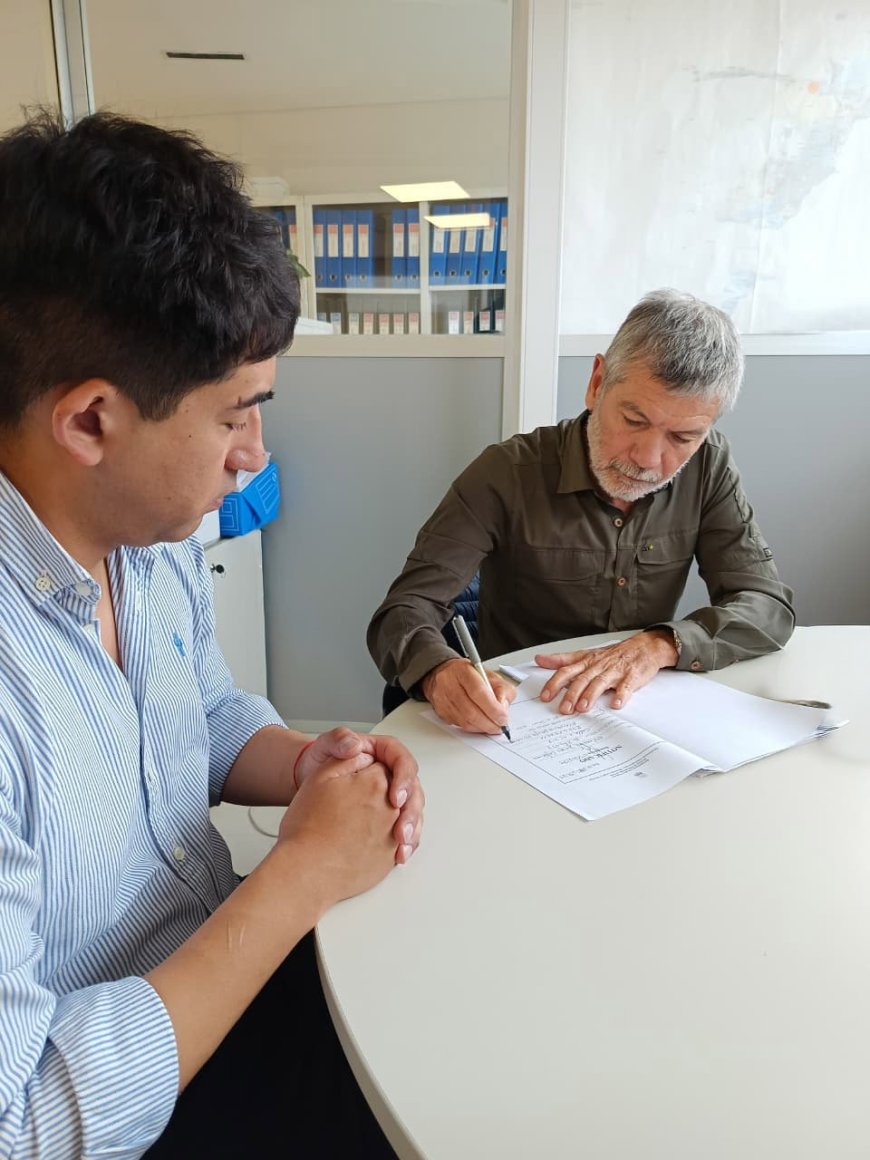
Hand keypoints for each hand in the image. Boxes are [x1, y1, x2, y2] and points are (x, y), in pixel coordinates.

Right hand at [278, 758, 398, 906]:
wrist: (304, 872)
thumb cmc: (306, 828)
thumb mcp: (319, 777)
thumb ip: (347, 758)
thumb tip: (366, 756)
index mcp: (375, 783)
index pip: (382, 766)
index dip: (368, 770)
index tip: (355, 779)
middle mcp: (391, 809)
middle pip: (395, 791)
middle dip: (382, 791)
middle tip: (356, 801)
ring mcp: (392, 835)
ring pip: (399, 817)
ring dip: (387, 816)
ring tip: (362, 823)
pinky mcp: (389, 859)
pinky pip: (397, 843)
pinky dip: (387, 840)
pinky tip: (369, 842)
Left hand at [295, 727, 422, 863]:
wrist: (309, 783)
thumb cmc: (321, 761)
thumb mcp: (326, 745)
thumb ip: (339, 739)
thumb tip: (355, 746)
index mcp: (384, 754)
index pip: (403, 763)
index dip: (404, 780)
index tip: (396, 798)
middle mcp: (393, 775)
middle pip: (414, 791)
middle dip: (411, 812)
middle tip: (401, 830)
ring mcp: (392, 797)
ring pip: (413, 812)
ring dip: (411, 830)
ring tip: (401, 846)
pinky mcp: (388, 816)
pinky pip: (404, 828)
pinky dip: (404, 843)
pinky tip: (399, 854)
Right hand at [421, 657, 515, 734]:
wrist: (444, 674)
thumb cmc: (469, 675)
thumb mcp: (491, 675)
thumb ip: (502, 689)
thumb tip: (503, 708)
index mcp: (463, 671)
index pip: (479, 692)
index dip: (493, 708)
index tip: (503, 717)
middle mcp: (449, 684)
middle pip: (471, 711)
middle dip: (490, 723)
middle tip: (500, 726)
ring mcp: (443, 699)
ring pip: (465, 721)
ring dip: (482, 727)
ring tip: (492, 726)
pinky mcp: (440, 711)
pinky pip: (459, 725)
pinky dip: (473, 728)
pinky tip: (480, 724)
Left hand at [536, 630, 677, 713]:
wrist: (644, 647)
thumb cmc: (613, 655)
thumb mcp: (586, 654)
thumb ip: (563, 659)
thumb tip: (540, 659)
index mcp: (587, 661)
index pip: (567, 671)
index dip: (555, 683)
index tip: (545, 696)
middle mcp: (599, 666)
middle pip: (582, 679)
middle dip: (571, 694)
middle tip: (564, 709)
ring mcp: (615, 671)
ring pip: (600, 682)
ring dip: (591, 695)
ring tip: (583, 708)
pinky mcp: (632, 676)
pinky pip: (626, 686)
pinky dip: (621, 695)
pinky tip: (616, 704)